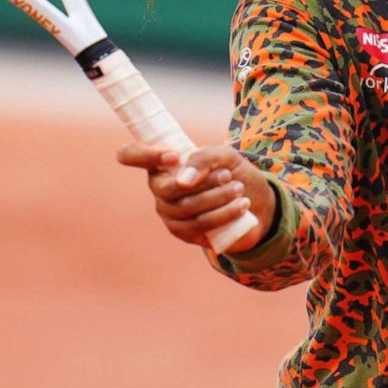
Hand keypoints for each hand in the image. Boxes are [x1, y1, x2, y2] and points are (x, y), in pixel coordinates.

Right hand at [115, 142, 274, 252]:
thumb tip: (183, 181)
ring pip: (186, 208)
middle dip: (203, 182)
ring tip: (239, 189)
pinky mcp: (184, 233)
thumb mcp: (225, 156)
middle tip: (228, 175)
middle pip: (166, 188)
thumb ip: (205, 157)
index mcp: (162, 163)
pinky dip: (223, 214)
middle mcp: (159, 188)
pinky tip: (241, 206)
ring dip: (218, 197)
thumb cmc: (232, 174)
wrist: (256, 202)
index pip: (131, 154)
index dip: (143, 154)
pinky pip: (199, 226)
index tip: (174, 155)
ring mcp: (169, 213)